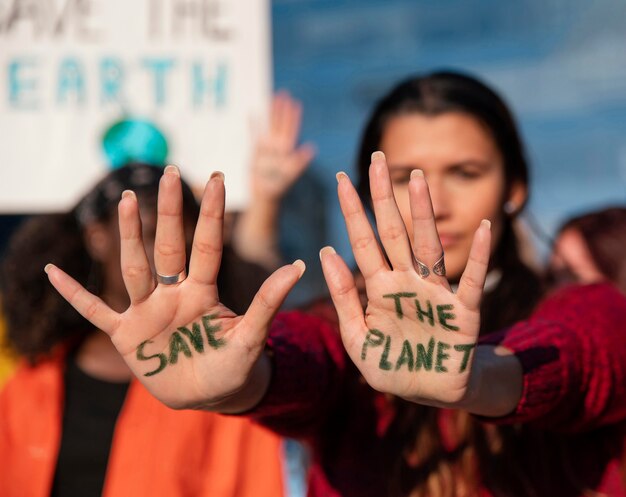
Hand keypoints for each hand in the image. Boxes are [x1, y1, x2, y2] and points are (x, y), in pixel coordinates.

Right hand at [46, 167, 304, 410]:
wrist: (210, 394)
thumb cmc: (235, 366)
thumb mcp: (252, 336)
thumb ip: (268, 302)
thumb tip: (298, 264)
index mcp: (204, 293)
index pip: (207, 247)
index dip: (211, 214)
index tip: (216, 177)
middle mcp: (174, 294)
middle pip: (169, 247)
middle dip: (169, 212)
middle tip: (171, 172)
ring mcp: (147, 312)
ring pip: (134, 267)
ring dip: (128, 235)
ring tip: (126, 199)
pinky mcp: (126, 335)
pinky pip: (94, 311)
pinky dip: (74, 294)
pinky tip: (55, 272)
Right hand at [250, 92, 314, 200]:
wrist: (264, 195)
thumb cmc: (279, 186)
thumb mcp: (291, 173)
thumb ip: (300, 161)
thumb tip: (311, 148)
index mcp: (287, 150)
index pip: (291, 129)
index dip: (293, 116)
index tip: (296, 103)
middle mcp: (277, 146)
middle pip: (280, 123)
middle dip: (282, 109)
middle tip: (284, 93)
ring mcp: (267, 147)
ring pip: (269, 125)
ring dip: (270, 112)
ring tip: (272, 98)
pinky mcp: (256, 151)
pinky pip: (254, 134)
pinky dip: (254, 124)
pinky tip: (252, 113)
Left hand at [320, 152, 490, 407]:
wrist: (427, 392)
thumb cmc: (390, 365)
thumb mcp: (356, 337)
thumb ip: (343, 298)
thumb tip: (324, 252)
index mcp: (379, 287)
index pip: (363, 240)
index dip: (353, 211)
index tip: (341, 178)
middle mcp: (406, 281)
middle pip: (393, 231)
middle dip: (384, 196)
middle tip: (377, 157)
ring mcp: (435, 293)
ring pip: (428, 245)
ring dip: (424, 213)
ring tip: (418, 180)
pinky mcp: (463, 312)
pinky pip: (473, 281)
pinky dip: (479, 257)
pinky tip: (484, 228)